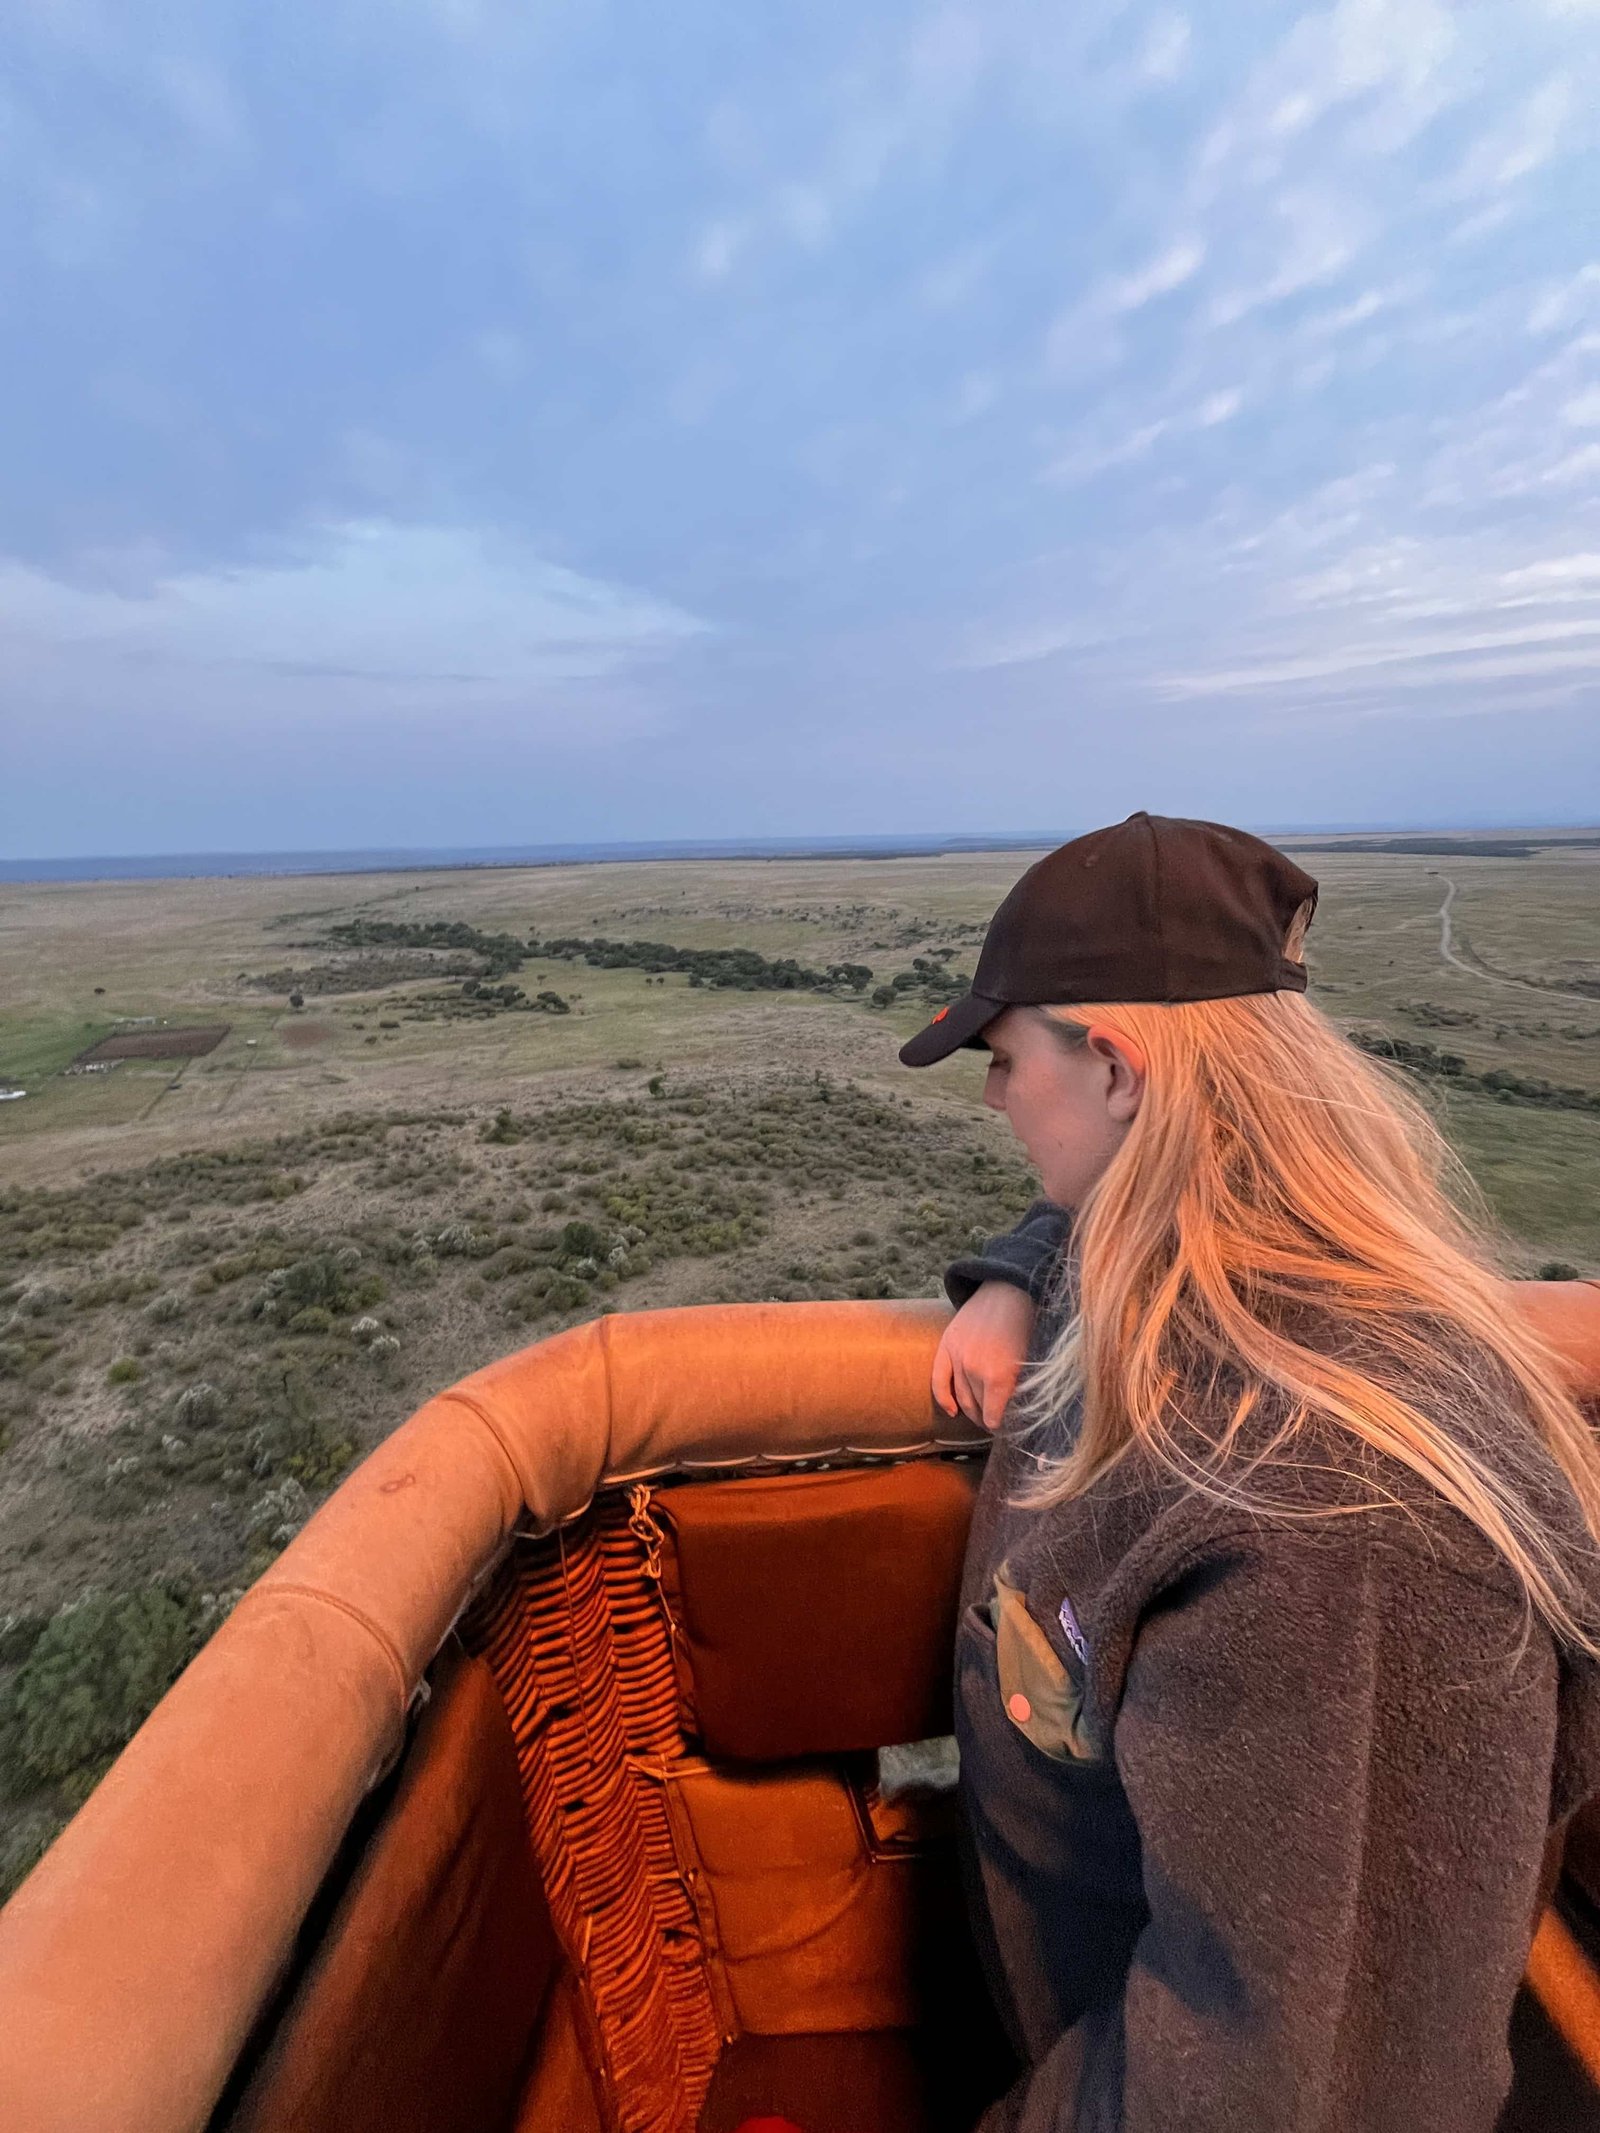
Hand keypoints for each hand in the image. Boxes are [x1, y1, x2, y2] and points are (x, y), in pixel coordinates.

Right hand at [933, 1280, 1036, 1433]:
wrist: (1010, 1288)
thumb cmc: (1029, 1323)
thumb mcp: (1032, 1360)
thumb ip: (1022, 1388)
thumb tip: (1019, 1412)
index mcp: (999, 1376)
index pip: (994, 1416)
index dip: (999, 1426)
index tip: (1006, 1431)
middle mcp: (975, 1370)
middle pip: (977, 1407)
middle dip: (986, 1419)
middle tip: (994, 1425)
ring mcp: (958, 1357)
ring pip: (960, 1396)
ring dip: (969, 1411)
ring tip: (979, 1418)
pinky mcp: (947, 1345)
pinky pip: (939, 1379)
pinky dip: (943, 1398)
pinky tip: (951, 1411)